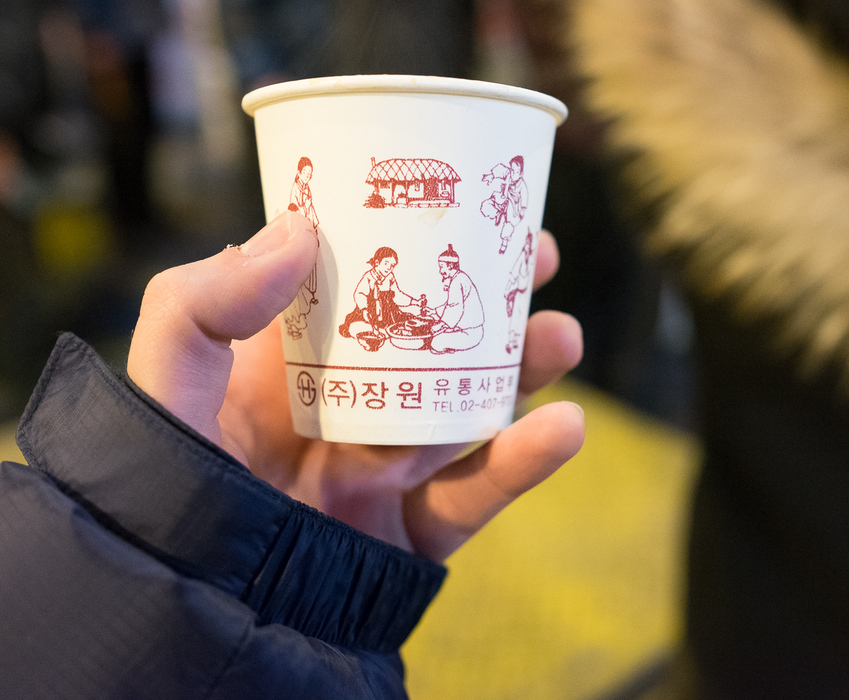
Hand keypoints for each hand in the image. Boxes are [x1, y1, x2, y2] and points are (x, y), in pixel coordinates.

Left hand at [127, 212, 583, 560]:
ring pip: (476, 409)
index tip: (460, 202)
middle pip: (439, 342)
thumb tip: (294, 230)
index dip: (415, 244)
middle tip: (536, 256)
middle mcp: (352, 410)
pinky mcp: (413, 531)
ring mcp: (388, 471)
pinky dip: (526, 462)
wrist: (195, 607)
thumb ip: (202, 301)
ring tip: (562, 337)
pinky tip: (563, 428)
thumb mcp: (166, 380)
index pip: (366, 289)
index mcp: (296, 366)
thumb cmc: (166, 488)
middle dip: (493, 297)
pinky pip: (479, 493)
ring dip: (528, 370)